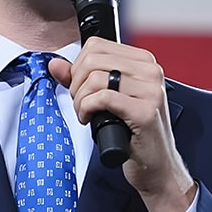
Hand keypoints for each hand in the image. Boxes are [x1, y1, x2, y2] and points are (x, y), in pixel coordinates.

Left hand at [50, 39, 195, 211]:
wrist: (156, 166)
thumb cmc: (133, 133)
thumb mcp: (107, 100)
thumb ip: (80, 80)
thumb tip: (55, 65)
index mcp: (144, 62)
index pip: (97, 45)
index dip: (78, 66)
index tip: (80, 88)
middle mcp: (151, 72)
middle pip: (93, 60)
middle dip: (76, 84)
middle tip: (81, 104)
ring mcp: (151, 91)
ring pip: (95, 78)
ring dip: (80, 99)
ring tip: (85, 114)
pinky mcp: (145, 111)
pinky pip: (102, 98)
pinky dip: (86, 109)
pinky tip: (89, 120)